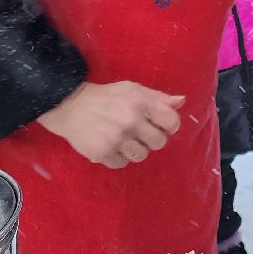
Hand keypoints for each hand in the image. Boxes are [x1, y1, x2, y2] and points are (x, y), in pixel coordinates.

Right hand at [37, 80, 183, 169]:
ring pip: (142, 156)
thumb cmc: (107, 97)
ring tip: (125, 140)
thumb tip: (181, 101)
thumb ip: (158, 97)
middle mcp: (131, 121)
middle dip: (152, 139)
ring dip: (136, 149)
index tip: (161, 125)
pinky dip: (119, 157)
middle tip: (140, 132)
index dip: (169, 125)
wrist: (70, 106)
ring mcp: (117, 139)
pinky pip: (122, 164)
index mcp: (141, 103)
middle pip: (159, 143)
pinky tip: (112, 146)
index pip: (171, 122)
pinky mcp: (103, 153)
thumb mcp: (133, 89)